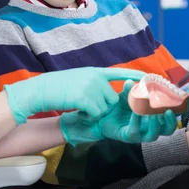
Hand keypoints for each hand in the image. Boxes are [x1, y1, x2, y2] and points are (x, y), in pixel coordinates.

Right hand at [4, 67, 144, 124]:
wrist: (41, 90)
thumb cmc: (57, 87)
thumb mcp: (78, 79)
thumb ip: (93, 82)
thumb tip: (106, 91)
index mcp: (95, 72)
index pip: (119, 72)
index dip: (134, 75)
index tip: (148, 77)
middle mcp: (96, 77)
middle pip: (112, 98)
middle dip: (103, 107)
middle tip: (87, 108)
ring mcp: (91, 87)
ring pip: (105, 107)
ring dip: (95, 112)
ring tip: (80, 108)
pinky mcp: (85, 98)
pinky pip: (96, 113)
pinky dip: (88, 117)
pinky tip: (78, 112)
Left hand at [60, 80, 177, 145]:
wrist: (100, 116)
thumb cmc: (118, 106)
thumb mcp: (126, 96)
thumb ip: (130, 89)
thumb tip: (132, 81)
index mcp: (153, 118)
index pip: (170, 118)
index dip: (177, 113)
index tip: (181, 103)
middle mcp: (149, 127)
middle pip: (167, 131)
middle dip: (170, 122)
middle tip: (169, 111)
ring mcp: (140, 134)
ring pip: (154, 134)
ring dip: (156, 124)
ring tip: (155, 113)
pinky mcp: (128, 137)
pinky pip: (135, 132)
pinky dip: (137, 122)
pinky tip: (136, 112)